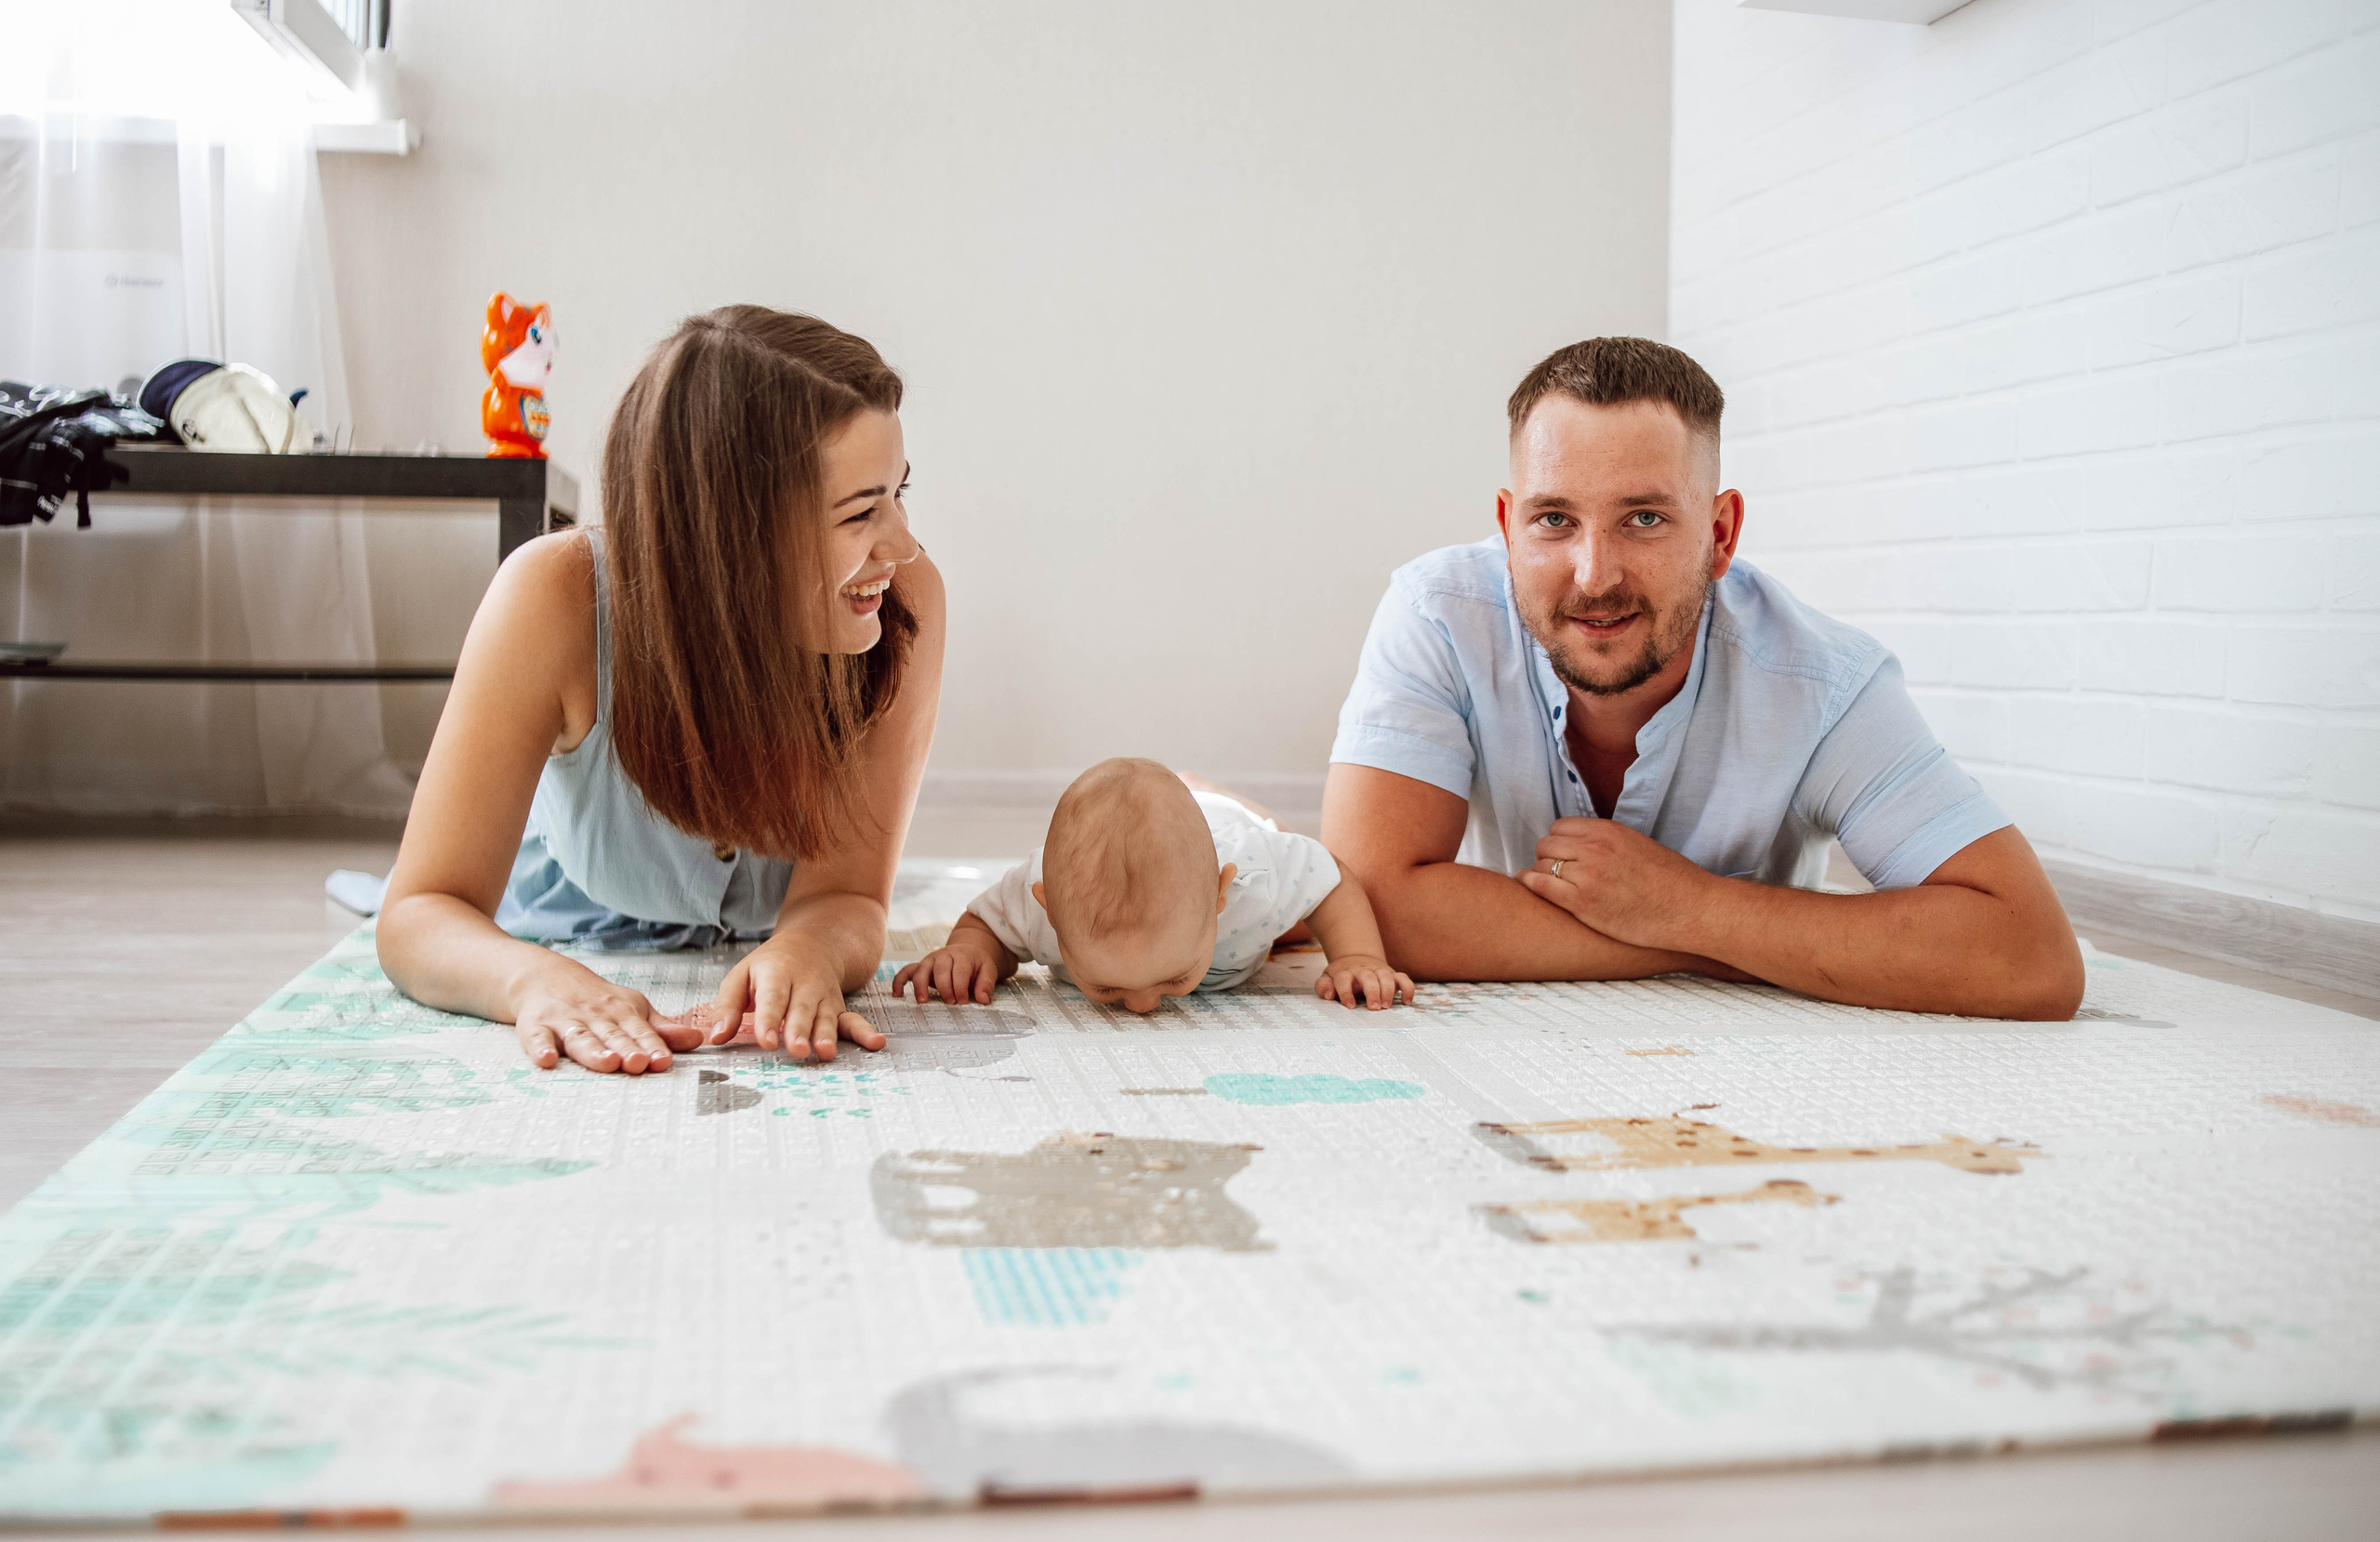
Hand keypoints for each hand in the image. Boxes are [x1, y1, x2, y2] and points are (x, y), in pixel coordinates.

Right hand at [514, 971, 705, 1074]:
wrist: (545, 976)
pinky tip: (547, 1060)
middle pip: (612, 1036)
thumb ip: (661, 1029)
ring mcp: (564, 1020)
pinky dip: (540, 1048)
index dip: (652, 1046)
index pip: (640, 1032)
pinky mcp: (535, 1026)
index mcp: (621, 1013)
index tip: (664, 1061)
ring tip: (607, 1062)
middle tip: (639, 1063)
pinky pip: (536, 1038)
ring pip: (580, 1038)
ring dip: (593, 1051)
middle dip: (627, 1049)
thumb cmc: (596, 1001)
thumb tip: (698, 1039)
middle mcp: (594, 1016)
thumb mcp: (631, 1009)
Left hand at [712, 934, 885, 1061]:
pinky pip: (852, 1021)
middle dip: (800, 1030)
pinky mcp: (838, 1008)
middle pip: (801, 1009)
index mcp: (776, 972)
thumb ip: (726, 1006)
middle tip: (797, 1050)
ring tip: (825, 1052)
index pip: (772, 998)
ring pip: (826, 1017)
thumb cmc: (771, 965)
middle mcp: (804, 984)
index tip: (767, 1041)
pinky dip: (864, 1033)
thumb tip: (715, 1036)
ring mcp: (824, 996)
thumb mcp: (742, 975)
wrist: (815, 942)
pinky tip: (875, 1043)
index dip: (769, 1019)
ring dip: (826, 1035)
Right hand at [891, 941, 1004, 1005]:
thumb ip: (986, 984)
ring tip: (923, 1001)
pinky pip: (906, 971)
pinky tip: (897, 995)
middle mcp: (944, 956)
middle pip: (940, 969)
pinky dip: (900, 981)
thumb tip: (983, 999)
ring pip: (921, 969)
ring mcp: (930, 960)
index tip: (962, 1001)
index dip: (960, 986)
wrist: (967, 951)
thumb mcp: (988, 970)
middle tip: (950, 1002)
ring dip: (920, 985)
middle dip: (944, 987)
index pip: (959, 970)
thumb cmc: (977, 965)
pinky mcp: (921, 966)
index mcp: (962, 956)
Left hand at [1316, 953, 1416, 1009]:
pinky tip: (1407, 1001)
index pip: (1344, 979)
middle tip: (1374, 1008)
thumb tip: (1329, 995)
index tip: (1350, 1006)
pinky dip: (1407, 988)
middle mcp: (1363, 971)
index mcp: (1346, 973)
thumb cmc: (1342, 976)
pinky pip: (1403, 978)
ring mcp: (1379, 971)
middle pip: (1368, 977)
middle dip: (1372, 992)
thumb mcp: (1328, 979)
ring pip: (1386, 976)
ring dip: (1388, 990)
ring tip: (1387, 1006)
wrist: (1356, 958)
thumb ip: (1324, 986)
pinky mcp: (1392, 974)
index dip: (1346, 992)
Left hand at [1517, 818, 1714, 949]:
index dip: (1558, 842)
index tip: (1561, 855)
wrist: (1690, 908)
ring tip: (1546, 884)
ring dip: (1540, 873)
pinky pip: (1541, 886)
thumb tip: (1586, 843)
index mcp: (1608, 831)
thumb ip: (1609, 842)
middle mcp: (1594, 848)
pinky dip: (1530, 884)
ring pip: (1541, 865)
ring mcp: (1587, 875)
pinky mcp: (1583, 903)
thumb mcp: (1638, 844)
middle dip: (1546, 858)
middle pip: (1546, 844)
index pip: (1560, 827)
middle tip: (1552, 872)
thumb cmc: (1671, 881)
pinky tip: (1527, 885)